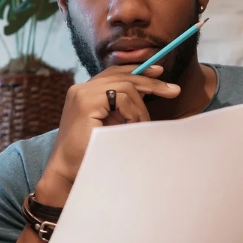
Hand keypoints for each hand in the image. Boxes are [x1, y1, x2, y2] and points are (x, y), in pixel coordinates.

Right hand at [35, 65, 180, 204]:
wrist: (69, 172)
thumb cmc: (90, 152)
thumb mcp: (109, 124)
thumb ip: (120, 108)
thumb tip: (146, 93)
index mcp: (84, 92)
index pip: (113, 73)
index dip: (137, 71)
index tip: (159, 73)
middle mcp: (81, 89)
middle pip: (122, 75)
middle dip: (150, 82)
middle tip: (173, 91)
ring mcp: (82, 93)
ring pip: (125, 86)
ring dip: (140, 108)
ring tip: (142, 126)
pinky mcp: (86, 102)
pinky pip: (122, 98)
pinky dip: (133, 113)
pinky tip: (132, 127)